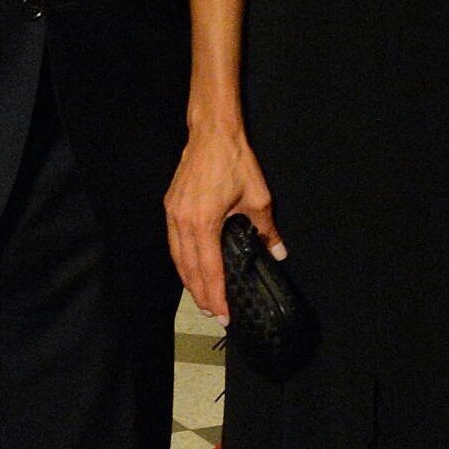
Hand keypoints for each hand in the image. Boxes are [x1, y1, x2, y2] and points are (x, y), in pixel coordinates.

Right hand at [164, 121, 282, 323]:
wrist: (212, 133)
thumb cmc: (235, 161)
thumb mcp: (258, 197)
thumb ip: (267, 229)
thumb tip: (278, 252)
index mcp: (204, 222)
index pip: (209, 269)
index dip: (216, 294)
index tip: (223, 314)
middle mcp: (183, 222)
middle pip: (189, 269)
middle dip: (201, 294)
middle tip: (213, 314)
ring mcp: (173, 214)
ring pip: (178, 258)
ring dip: (189, 281)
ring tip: (202, 299)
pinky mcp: (170, 207)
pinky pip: (174, 243)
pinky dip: (182, 262)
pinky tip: (190, 269)